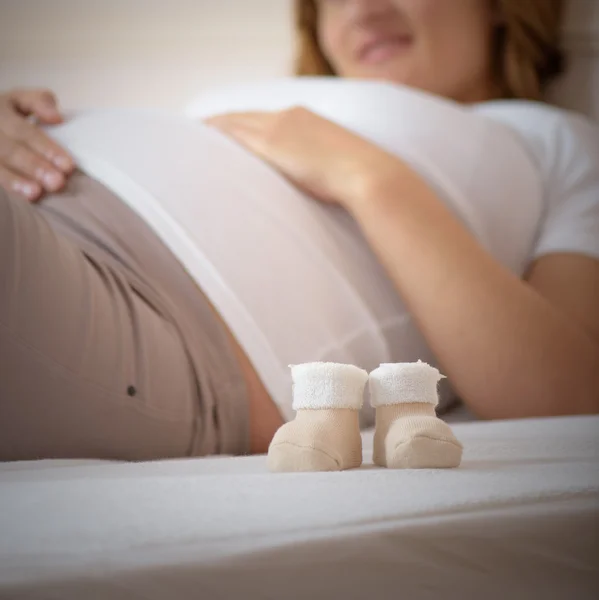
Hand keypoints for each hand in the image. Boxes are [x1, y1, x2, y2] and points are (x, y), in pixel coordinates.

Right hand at [0, 88, 74, 200]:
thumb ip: (40, 102)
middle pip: (9, 150)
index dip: (46, 148)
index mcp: (0, 109)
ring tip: (35, 193)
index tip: (68, 166)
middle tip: (57, 182)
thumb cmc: (12, 116)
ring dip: (15, 181)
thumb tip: (57, 117)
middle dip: (34, 166)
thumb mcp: (22, 101)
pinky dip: (7, 186)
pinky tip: (21, 199)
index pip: (25, 131)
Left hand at [206, 107, 398, 209]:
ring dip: (215, 128)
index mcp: (306, 119)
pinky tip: (201, 138)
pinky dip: (217, 133)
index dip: (245, 122)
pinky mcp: (273, 143)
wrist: (368, 175)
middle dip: (224, 122)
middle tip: (202, 130)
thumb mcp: (338, 165)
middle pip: (246, 116)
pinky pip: (235, 133)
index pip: (265, 117)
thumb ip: (321, 165)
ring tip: (195, 136)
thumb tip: (318, 181)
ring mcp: (280, 127)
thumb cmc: (360, 178)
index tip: (230, 129)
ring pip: (236, 121)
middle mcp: (289, 116)